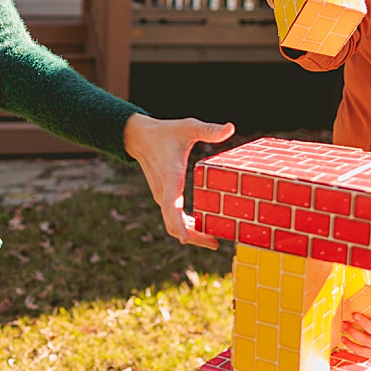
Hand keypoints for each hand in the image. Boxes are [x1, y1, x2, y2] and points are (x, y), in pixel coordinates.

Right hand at [123, 113, 235, 248]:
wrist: (139, 138)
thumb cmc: (166, 132)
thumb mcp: (188, 127)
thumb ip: (209, 130)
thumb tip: (231, 127)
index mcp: (170, 177)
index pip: (172, 205)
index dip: (178, 223)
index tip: (185, 239)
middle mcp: (164, 192)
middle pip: (174, 223)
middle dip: (193, 236)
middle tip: (215, 243)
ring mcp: (163, 197)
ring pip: (174, 224)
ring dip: (191, 234)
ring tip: (213, 240)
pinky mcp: (165, 198)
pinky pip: (174, 218)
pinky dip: (187, 226)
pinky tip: (203, 228)